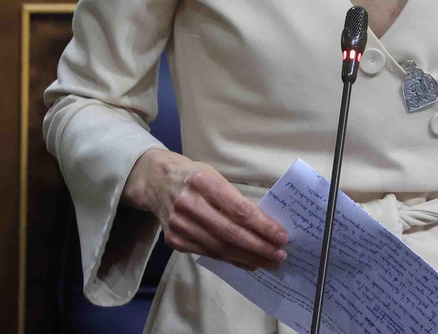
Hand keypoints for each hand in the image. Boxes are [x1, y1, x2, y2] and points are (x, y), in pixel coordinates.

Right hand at [123, 148, 288, 271]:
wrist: (155, 182)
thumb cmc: (193, 177)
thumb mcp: (214, 176)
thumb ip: (235, 199)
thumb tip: (265, 225)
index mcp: (203, 181)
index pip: (239, 210)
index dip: (263, 226)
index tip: (282, 236)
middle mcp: (189, 204)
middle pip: (230, 233)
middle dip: (259, 247)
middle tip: (280, 255)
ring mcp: (179, 225)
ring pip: (220, 248)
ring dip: (249, 258)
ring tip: (269, 262)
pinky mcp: (175, 240)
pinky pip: (209, 254)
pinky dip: (232, 260)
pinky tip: (248, 262)